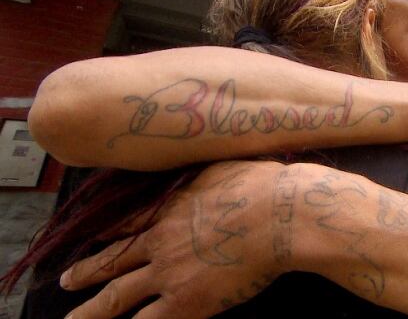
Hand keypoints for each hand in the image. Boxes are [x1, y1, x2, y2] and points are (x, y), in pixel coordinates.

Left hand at [60, 161, 296, 318]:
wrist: (278, 214)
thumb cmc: (259, 185)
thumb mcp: (220, 166)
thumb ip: (201, 176)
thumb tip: (200, 173)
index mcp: (169, 208)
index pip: (128, 223)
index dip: (108, 233)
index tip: (95, 238)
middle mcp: (160, 241)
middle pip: (112, 261)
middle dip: (86, 272)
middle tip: (66, 281)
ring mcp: (169, 274)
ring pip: (117, 297)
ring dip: (92, 311)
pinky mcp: (188, 302)